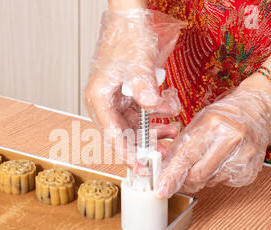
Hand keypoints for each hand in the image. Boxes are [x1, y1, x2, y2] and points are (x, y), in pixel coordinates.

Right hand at [84, 9, 185, 164]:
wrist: (129, 21)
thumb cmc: (126, 38)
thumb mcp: (137, 64)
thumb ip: (144, 88)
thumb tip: (152, 108)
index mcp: (98, 98)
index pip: (112, 134)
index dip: (126, 152)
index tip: (139, 166)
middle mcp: (104, 102)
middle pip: (123, 133)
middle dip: (144, 144)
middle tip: (162, 154)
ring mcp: (115, 99)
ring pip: (134, 125)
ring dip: (153, 130)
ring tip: (172, 132)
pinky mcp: (126, 95)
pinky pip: (140, 114)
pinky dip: (155, 117)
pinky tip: (169, 115)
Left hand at [155, 85, 270, 197]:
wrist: (258, 111)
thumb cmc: (225, 116)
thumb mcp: (199, 122)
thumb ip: (181, 146)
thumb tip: (164, 170)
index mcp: (213, 125)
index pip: (186, 157)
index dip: (172, 176)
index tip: (161, 191)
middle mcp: (231, 140)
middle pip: (198, 175)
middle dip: (185, 181)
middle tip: (180, 179)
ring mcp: (243, 156)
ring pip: (210, 181)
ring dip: (202, 178)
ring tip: (208, 160)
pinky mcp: (250, 170)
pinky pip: (224, 183)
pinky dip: (217, 177)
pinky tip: (222, 162)